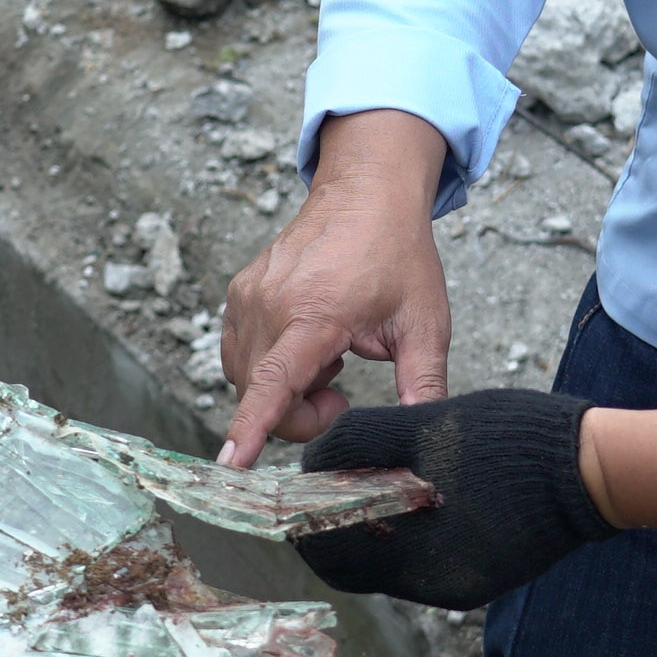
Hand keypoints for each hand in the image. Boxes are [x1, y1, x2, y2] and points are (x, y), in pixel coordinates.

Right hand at [217, 108, 451, 464]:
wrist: (367, 192)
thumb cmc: (398, 253)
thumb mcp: (424, 323)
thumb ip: (425, 383)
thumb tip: (428, 435)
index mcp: (315, 313)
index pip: (274, 382)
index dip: (252, 427)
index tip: (228, 464)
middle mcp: (270, 304)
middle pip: (260, 393)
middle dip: (298, 414)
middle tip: (341, 393)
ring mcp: (248, 296)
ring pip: (245, 377)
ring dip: (283, 388)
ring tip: (329, 360)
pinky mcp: (239, 293)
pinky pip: (239, 353)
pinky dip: (268, 365)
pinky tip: (307, 345)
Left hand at [288, 391, 613, 608]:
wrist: (585, 470)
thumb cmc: (505, 438)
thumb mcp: (425, 424)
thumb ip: (359, 443)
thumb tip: (313, 462)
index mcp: (411, 551)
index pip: (326, 554)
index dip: (304, 523)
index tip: (300, 491)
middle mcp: (428, 584)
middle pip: (350, 568)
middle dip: (331, 532)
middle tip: (329, 490)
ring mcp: (454, 587)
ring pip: (383, 567)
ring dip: (367, 534)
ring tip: (375, 488)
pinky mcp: (478, 582)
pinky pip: (420, 566)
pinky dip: (405, 539)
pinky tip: (417, 501)